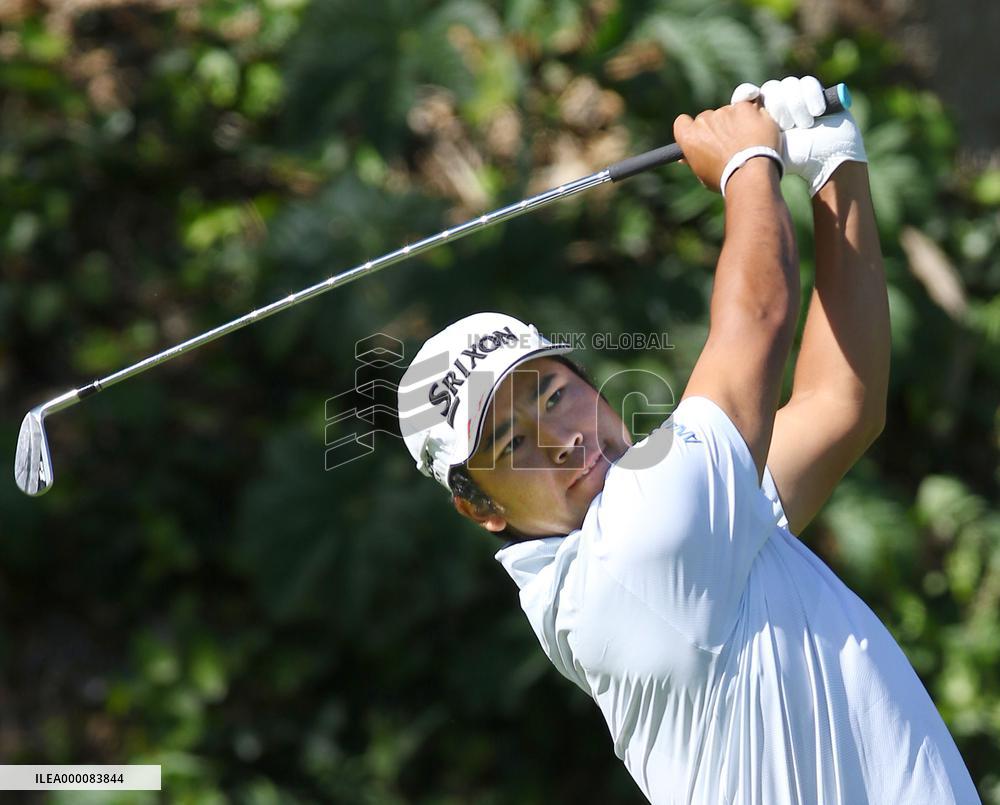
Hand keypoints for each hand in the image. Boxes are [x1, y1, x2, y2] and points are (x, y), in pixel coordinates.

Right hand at [673, 102, 779, 193]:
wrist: (750, 174)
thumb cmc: (725, 179)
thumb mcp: (703, 173)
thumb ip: (694, 159)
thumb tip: (684, 157)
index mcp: (690, 136)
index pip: (682, 122)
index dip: (692, 128)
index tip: (701, 136)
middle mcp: (704, 120)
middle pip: (707, 117)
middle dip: (716, 126)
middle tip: (729, 143)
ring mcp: (725, 111)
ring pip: (729, 111)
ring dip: (736, 121)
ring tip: (748, 142)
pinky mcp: (745, 107)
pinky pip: (749, 104)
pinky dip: (753, 114)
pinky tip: (759, 129)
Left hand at [731, 76, 866, 195]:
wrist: (824, 162)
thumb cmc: (791, 161)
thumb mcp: (760, 150)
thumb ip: (739, 138)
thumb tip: (716, 126)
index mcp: (760, 116)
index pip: (748, 93)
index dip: (746, 92)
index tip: (748, 96)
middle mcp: (778, 104)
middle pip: (771, 88)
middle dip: (779, 107)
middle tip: (786, 126)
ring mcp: (798, 97)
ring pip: (789, 85)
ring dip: (796, 105)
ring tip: (804, 125)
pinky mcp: (817, 93)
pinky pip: (808, 83)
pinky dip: (811, 96)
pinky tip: (817, 113)